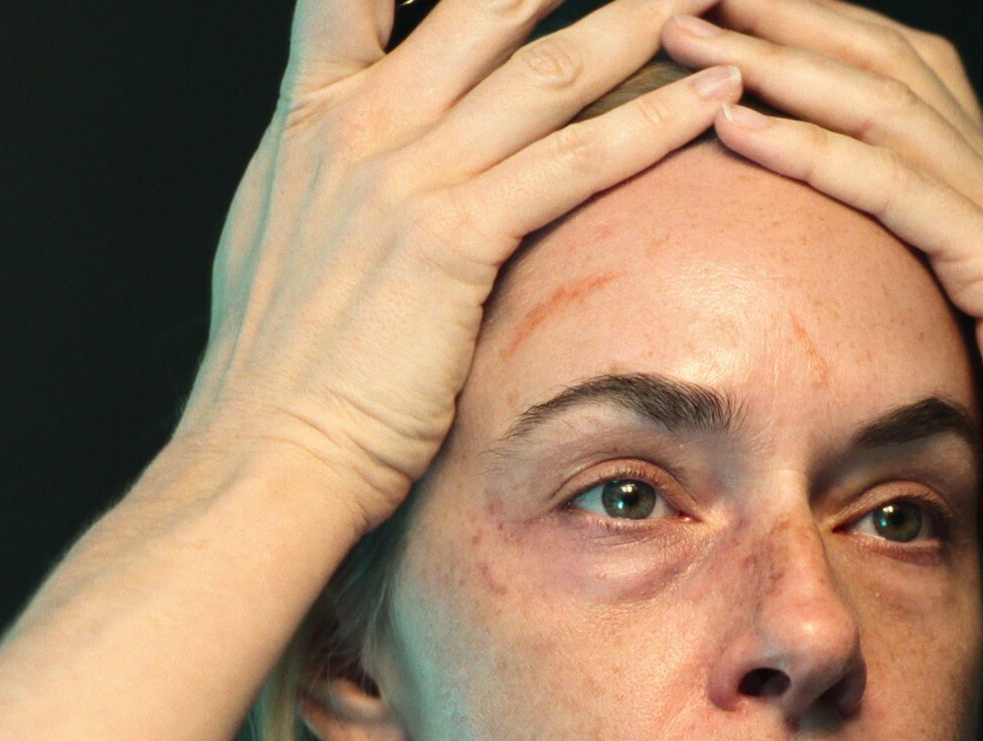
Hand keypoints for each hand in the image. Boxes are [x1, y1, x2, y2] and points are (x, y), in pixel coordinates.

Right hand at [178, 0, 741, 534]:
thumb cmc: (279, 372)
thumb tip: (361, 157)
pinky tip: (717, 94)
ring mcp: (405, 177)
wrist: (266, 454)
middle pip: (481, 6)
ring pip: (544, 68)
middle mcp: (358, 127)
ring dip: (638, 20)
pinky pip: (574, 160)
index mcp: (310, 120)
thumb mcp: (277, 237)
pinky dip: (654, 120)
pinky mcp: (451, 238)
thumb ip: (328, 174)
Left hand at [658, 0, 982, 593]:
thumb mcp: (944, 373)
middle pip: (880, 63)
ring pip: (881, 104)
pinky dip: (813, 148)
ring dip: (779, 57)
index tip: (722, 13)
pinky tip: (739, 122)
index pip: (893, 83)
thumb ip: (892, 330)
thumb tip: (805, 346)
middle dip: (783, 15)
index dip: (811, 36)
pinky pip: (894, 188)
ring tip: (691, 22)